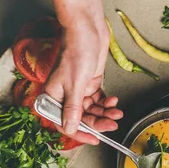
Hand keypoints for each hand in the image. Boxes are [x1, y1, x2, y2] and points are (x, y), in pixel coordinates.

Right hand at [44, 19, 122, 145]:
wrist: (87, 28)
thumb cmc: (76, 50)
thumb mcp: (75, 84)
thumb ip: (73, 109)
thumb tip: (70, 129)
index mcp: (52, 97)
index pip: (64, 123)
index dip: (80, 133)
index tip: (95, 139)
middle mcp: (63, 96)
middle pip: (81, 119)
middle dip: (98, 123)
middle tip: (112, 125)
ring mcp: (77, 91)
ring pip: (91, 111)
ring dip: (104, 114)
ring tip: (116, 113)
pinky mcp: (88, 84)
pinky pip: (97, 101)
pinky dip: (106, 104)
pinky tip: (113, 102)